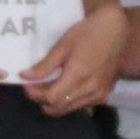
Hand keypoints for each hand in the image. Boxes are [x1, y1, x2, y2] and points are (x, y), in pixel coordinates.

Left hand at [21, 2, 129, 116]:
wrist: (115, 30)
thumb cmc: (87, 33)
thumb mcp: (62, 47)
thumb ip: (44, 66)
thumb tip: (24, 76)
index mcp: (79, 76)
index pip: (51, 98)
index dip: (35, 93)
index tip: (27, 83)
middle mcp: (92, 89)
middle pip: (59, 107)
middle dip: (42, 99)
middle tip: (34, 86)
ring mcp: (100, 94)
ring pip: (70, 108)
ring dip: (55, 102)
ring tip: (46, 86)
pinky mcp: (106, 93)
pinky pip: (82, 104)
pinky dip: (68, 101)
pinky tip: (63, 87)